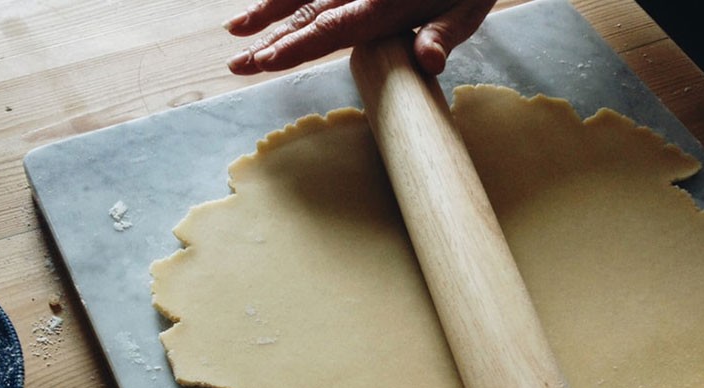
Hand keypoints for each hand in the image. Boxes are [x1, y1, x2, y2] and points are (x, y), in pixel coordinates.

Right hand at [224, 0, 496, 75]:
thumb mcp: (468, 5)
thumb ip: (443, 33)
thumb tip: (429, 63)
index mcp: (385, 5)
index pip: (330, 30)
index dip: (294, 48)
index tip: (263, 62)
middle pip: (306, 17)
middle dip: (268, 41)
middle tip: (235, 65)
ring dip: (266, 12)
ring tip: (235, 30)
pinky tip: (265, 5)